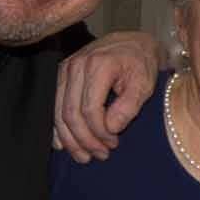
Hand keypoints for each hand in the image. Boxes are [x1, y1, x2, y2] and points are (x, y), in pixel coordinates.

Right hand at [55, 30, 161, 161]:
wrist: (132, 44)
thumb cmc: (140, 64)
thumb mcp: (144, 84)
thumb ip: (129, 106)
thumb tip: (111, 128)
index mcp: (98, 65)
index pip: (90, 109)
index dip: (100, 132)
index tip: (113, 144)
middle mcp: (77, 66)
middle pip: (71, 113)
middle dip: (84, 140)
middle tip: (100, 155)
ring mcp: (65, 69)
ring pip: (59, 112)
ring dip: (70, 139)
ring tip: (85, 156)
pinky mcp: (61, 76)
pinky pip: (54, 106)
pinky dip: (58, 128)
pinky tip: (64, 144)